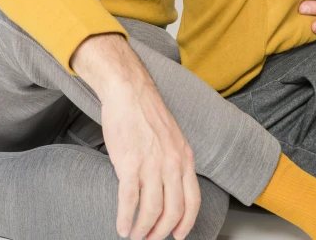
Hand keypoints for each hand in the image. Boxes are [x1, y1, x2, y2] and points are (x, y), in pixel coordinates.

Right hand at [70, 34, 200, 239]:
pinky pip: (129, 201)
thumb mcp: (172, 136)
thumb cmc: (147, 112)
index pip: (193, 200)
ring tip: (135, 236)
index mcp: (185, 156)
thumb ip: (175, 159)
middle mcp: (172, 164)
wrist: (129, 91)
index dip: (186, 223)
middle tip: (151, 239)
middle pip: (173, 211)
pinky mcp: (129, 164)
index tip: (178, 235)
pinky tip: (122, 226)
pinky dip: (126, 219)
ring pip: (151, 211)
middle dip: (162, 232)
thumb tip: (170, 186)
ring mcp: (151, 165)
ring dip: (143, 230)